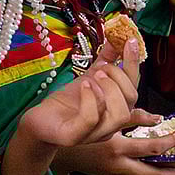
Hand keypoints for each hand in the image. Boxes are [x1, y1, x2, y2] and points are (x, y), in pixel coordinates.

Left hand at [18, 38, 140, 148]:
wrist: (41, 120)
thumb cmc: (67, 102)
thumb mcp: (89, 77)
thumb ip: (106, 60)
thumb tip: (117, 38)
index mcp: (117, 108)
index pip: (134, 85)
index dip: (133, 63)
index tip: (130, 41)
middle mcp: (111, 123)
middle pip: (132, 99)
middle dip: (119, 76)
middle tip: (101, 69)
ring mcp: (95, 133)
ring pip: (120, 114)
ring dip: (110, 89)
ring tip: (93, 78)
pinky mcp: (75, 136)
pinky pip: (91, 119)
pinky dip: (90, 99)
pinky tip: (83, 86)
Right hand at [53, 109, 174, 174]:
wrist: (58, 149)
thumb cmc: (80, 127)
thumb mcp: (104, 116)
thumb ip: (131, 115)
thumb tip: (157, 118)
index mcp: (116, 147)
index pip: (152, 150)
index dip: (170, 143)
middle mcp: (118, 165)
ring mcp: (116, 174)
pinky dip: (152, 172)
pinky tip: (160, 166)